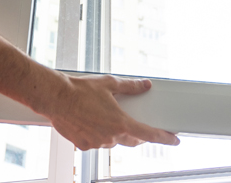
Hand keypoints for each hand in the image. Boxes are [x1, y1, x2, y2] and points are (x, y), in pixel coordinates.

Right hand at [41, 75, 179, 149]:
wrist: (55, 98)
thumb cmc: (80, 90)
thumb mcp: (110, 84)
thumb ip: (131, 87)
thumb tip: (145, 85)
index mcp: (120, 123)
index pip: (149, 134)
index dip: (164, 138)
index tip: (174, 140)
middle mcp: (110, 136)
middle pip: (132, 140)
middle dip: (138, 135)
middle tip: (137, 124)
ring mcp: (97, 143)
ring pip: (112, 141)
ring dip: (114, 132)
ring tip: (104, 116)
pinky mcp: (84, 146)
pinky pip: (97, 142)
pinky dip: (98, 135)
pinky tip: (90, 122)